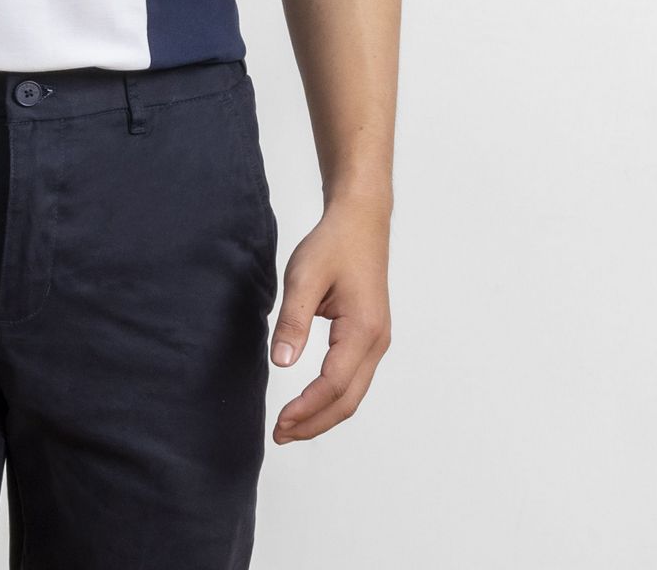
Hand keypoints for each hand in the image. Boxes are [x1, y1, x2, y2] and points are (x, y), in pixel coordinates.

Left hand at [268, 194, 391, 442]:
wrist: (360, 221)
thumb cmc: (334, 243)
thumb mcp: (304, 276)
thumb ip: (293, 320)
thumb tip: (281, 363)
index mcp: (363, 328)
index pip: (334, 383)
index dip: (306, 407)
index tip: (280, 422)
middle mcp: (376, 341)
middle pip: (348, 400)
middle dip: (315, 422)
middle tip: (280, 435)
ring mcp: (376, 341)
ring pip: (353, 393)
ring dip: (323, 414)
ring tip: (291, 426)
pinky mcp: (370, 337)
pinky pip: (354, 379)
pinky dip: (332, 397)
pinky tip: (310, 401)